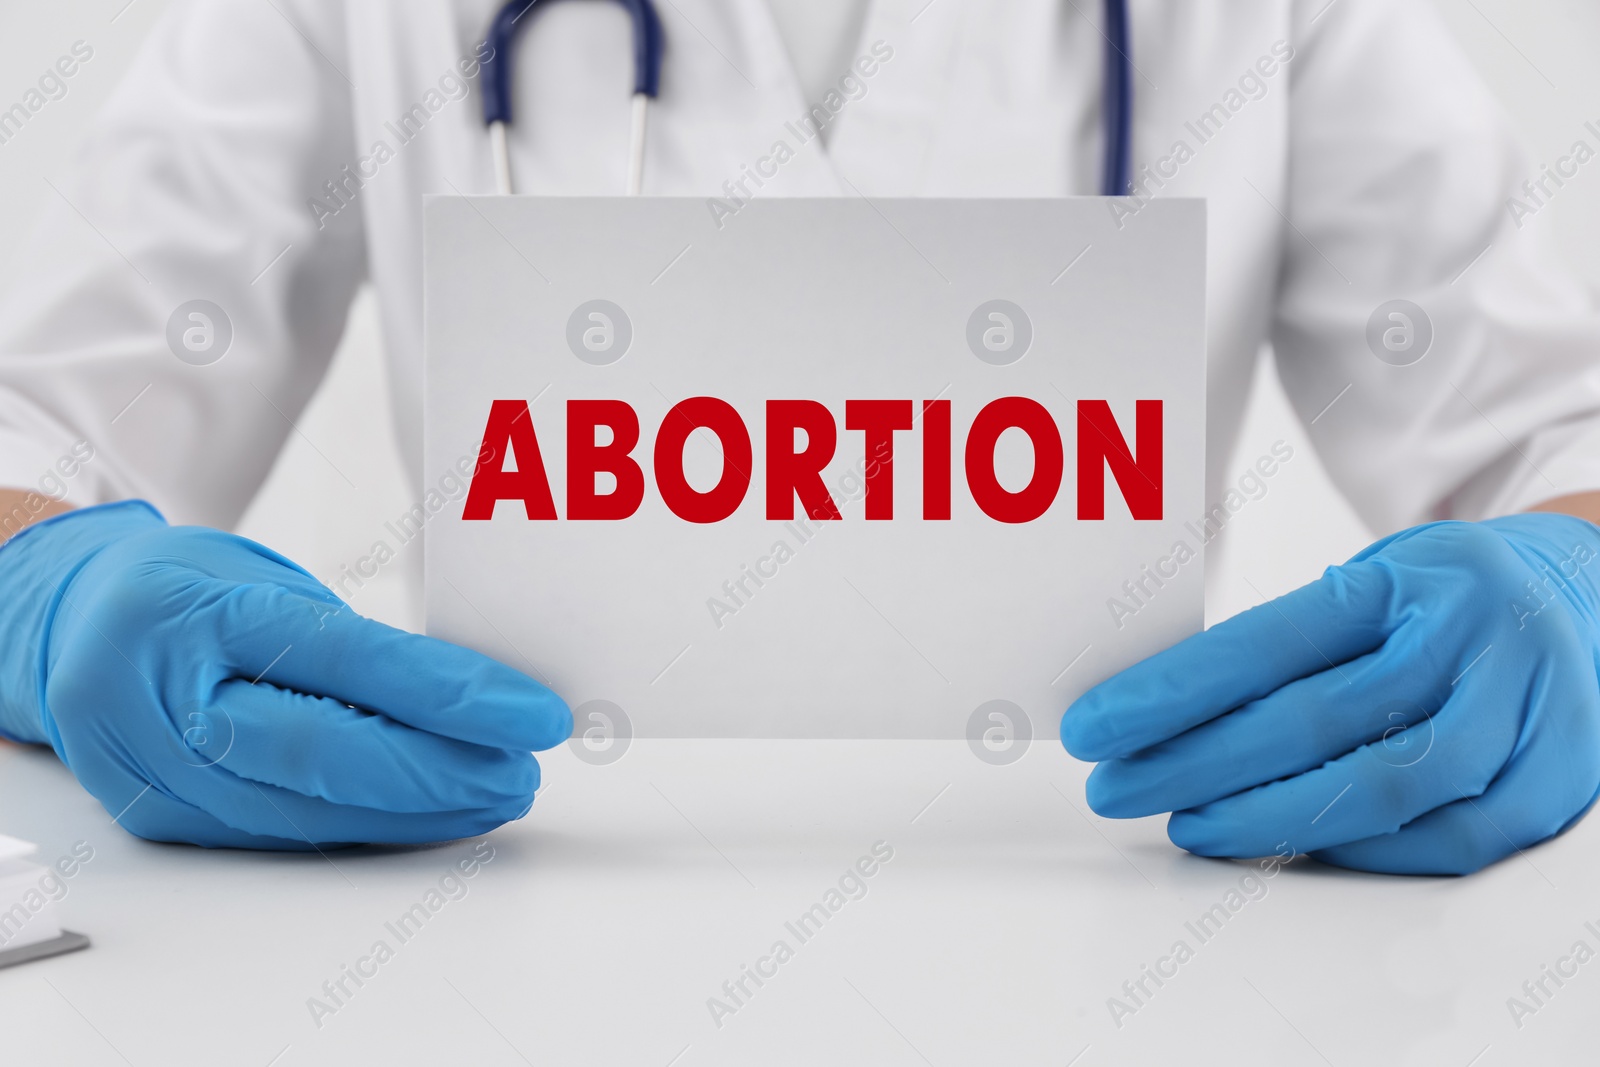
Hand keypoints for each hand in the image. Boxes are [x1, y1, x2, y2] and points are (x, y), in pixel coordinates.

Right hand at [0, 502, 569, 848]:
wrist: (72, 627)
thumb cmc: (186, 591)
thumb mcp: (266, 582)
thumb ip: (351, 644)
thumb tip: (472, 700)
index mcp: (198, 612)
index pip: (346, 660)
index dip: (450, 695)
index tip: (532, 715)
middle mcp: (165, 695)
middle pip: (323, 753)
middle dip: (442, 774)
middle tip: (522, 771)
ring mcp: (155, 767)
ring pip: (305, 811)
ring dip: (415, 813)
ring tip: (491, 794)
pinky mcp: (162, 817)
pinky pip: (282, 833)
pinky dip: (363, 828)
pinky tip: (423, 816)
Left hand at [1061, 514, 1599, 874]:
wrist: (1590, 589)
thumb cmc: (1449, 592)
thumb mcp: (1374, 578)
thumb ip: (1292, 641)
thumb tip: (1165, 711)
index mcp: (1408, 578)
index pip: (1266, 645)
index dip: (1171, 695)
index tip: (1096, 729)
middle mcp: (1470, 639)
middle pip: (1311, 721)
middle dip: (1194, 765)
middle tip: (1117, 786)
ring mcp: (1525, 711)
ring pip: (1380, 788)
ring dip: (1268, 819)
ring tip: (1187, 825)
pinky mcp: (1558, 777)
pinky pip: (1449, 839)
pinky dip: (1361, 852)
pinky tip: (1292, 846)